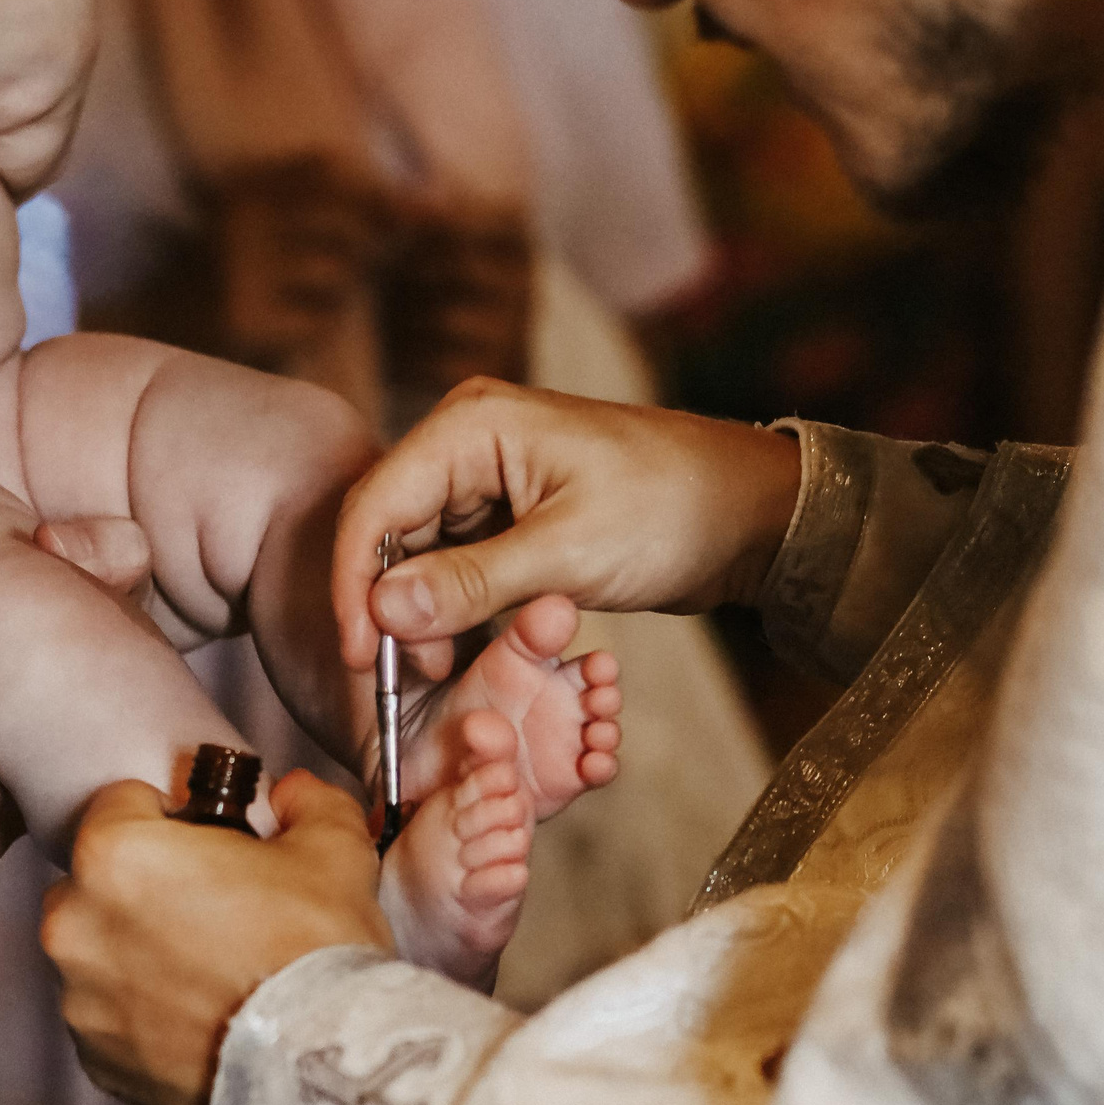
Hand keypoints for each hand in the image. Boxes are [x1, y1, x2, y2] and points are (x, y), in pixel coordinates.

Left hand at [43, 771, 391, 1104]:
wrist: (317, 1066)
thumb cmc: (315, 951)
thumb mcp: (333, 848)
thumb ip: (307, 802)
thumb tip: (294, 796)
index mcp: (116, 855)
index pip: (122, 803)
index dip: (173, 815)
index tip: (205, 840)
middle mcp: (76, 924)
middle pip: (98, 880)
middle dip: (145, 887)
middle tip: (214, 907)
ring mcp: (80, 999)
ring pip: (100, 952)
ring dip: (139, 952)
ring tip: (212, 970)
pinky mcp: (96, 1058)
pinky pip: (111, 1016)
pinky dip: (145, 1013)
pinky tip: (203, 1017)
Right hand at [331, 378, 801, 672]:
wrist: (748, 511)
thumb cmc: (671, 511)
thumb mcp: (569, 553)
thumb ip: (471, 583)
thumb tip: (383, 611)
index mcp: (471, 425)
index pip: (376, 504)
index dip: (355, 583)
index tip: (361, 656)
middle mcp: (467, 441)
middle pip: (389, 528)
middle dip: (388, 605)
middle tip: (400, 679)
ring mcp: (487, 477)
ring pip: (419, 552)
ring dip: (421, 614)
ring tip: (438, 674)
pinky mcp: (510, 513)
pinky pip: (457, 563)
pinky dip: (453, 608)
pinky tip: (460, 654)